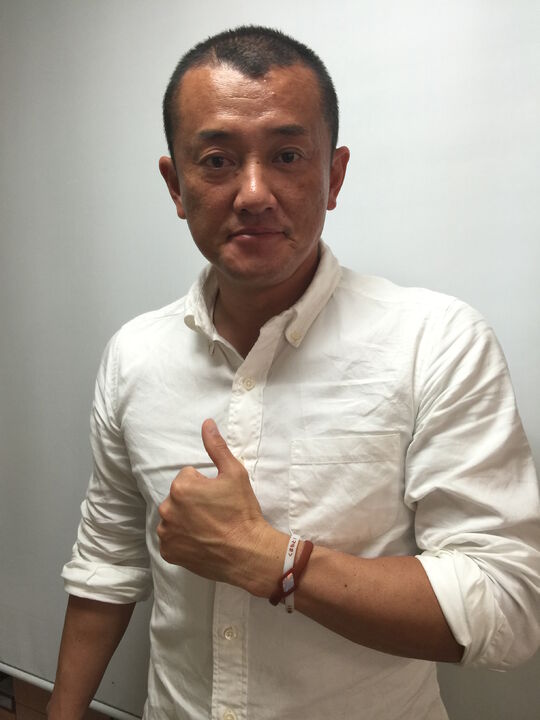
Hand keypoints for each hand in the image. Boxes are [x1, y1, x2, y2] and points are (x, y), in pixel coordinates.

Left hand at [157, 419, 280, 592]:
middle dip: (194, 502)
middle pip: (179, 497)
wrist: (247, 552)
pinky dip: (184, 540)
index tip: (219, 498)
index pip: (189, 477)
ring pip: (174, 518)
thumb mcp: (234, 473)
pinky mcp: (169, 552)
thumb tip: (206, 423)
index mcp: (181, 486)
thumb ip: (216, 447)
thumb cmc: (242, 511)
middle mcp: (167, 509)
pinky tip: (202, 542)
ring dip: (186, 520)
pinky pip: (172, 540)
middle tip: (216, 514)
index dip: (206, 486)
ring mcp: (166, 533)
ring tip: (210, 529)